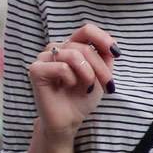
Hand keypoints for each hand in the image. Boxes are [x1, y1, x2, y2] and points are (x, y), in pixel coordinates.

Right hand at [28, 23, 117, 144]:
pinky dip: (71, 79)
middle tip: (108, 85)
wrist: (68, 121)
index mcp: (70, 46)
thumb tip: (111, 42)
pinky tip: (67, 86)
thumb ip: (105, 56)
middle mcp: (56, 48)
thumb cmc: (82, 98)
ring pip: (73, 54)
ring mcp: (44, 58)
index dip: (102, 38)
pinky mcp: (36, 70)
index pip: (86, 30)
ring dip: (87, 73)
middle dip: (100, 67)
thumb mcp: (100, 75)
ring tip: (87, 87)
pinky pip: (61, 67)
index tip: (115, 53)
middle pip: (83, 46)